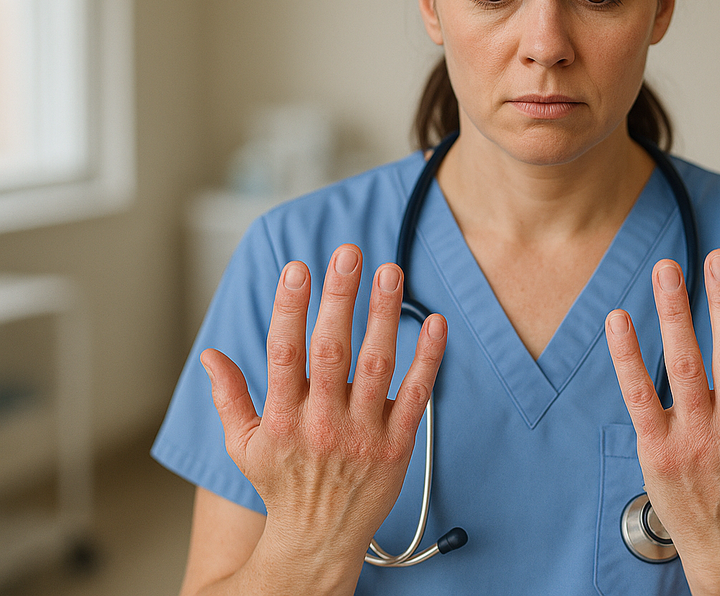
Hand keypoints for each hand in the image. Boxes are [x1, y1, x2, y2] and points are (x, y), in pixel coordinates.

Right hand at [200, 244, 446, 565]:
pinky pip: (417, 395)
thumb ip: (229, 397)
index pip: (284, 352)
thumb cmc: (282, 486)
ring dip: (384, 315)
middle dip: (340, 298)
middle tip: (349, 254)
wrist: (319, 540)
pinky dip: (428, 358)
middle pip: (332, 350)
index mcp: (283, 418)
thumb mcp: (244, 446)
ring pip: (376, 365)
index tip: (297, 267)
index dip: (290, 307)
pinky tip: (435, 323)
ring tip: (391, 272)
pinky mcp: (398, 445)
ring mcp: (363, 434)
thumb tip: (209, 354)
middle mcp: (323, 423)